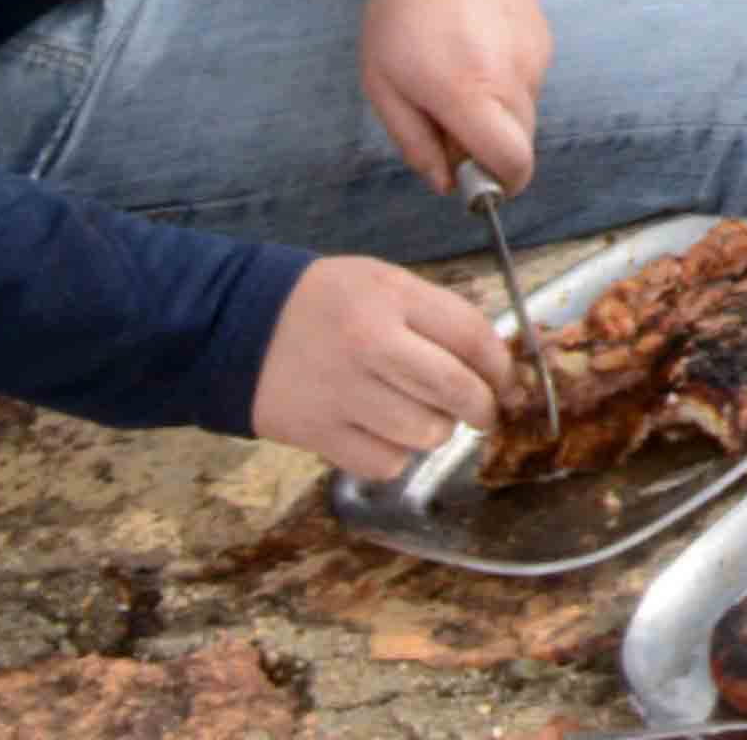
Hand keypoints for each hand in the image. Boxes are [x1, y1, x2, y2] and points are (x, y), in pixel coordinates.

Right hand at [252, 253, 519, 479]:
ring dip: (438, 432)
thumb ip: (438, 315)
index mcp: (392, 298)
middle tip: (485, 411)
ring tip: (426, 416)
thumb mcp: (383, 283)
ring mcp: (343, 393)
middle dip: (484, 407)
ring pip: (425, 434)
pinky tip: (387, 433)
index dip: (502, 365)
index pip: (472, 336)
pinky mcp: (318, 434)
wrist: (238, 326)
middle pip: (456, 390)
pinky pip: (385, 463)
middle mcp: (370, 345)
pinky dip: (397, 456)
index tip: (509, 380)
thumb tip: (495, 359)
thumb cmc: (325, 303)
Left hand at [358, 0, 553, 207]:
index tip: (477, 184)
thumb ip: (415, 142)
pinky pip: (529, 80)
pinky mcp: (544, 36)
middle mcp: (513, 77)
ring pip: (525, 111)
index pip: (512, 162)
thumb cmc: (400, 14)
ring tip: (457, 72)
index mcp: (469, 93)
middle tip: (448, 123)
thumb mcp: (383, 85)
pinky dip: (506, 83)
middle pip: (522, 143)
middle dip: (491, 149)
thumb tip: (446, 183)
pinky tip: (476, 47)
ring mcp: (535, 54)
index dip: (502, 186)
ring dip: (497, 114)